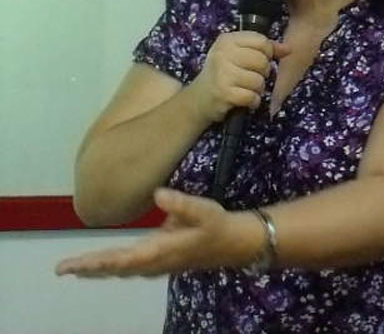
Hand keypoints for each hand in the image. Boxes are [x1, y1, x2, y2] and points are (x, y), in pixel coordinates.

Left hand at [55, 188, 258, 277]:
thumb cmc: (221, 226)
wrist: (239, 244)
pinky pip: (133, 266)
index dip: (94, 263)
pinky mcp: (165, 259)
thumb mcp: (205, 210)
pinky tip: (109, 263)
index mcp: (161, 250)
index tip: (71, 266)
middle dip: (90, 269)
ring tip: (78, 268)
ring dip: (101, 269)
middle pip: (117, 268)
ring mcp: (160, 263)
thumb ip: (182, 203)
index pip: (121, 259)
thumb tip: (157, 193)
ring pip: (124, 269)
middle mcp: (156, 262)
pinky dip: (116, 266)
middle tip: (63, 269)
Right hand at [187, 31, 290, 123]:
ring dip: (257, 89)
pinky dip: (253, 101)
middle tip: (250, 78)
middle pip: (262, 61)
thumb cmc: (222, 74)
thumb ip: (264, 50)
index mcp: (227, 40)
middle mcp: (223, 54)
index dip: (267, 53)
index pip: (261, 41)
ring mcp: (222, 73)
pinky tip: (245, 100)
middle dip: (262, 73)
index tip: (259, 62)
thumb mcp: (238, 55)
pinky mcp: (224, 93)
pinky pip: (252, 97)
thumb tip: (288, 49)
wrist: (198, 99)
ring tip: (245, 89)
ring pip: (259, 81)